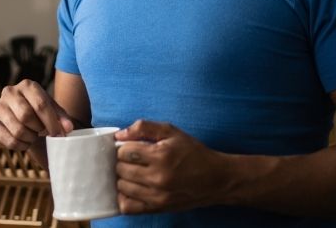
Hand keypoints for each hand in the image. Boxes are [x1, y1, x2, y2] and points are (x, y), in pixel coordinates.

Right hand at [0, 80, 74, 151]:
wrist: (23, 117)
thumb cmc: (41, 112)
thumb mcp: (54, 111)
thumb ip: (62, 118)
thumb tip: (68, 128)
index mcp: (27, 85)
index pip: (40, 104)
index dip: (51, 123)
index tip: (59, 134)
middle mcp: (9, 92)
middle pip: (26, 116)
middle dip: (38, 129)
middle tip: (42, 132)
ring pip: (17, 129)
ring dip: (30, 138)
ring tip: (33, 135)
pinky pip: (8, 140)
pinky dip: (21, 145)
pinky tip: (25, 141)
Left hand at [114, 120, 230, 213]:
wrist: (216, 179)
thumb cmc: (193, 153)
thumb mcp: (171, 132)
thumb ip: (143, 127)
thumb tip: (119, 135)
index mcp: (160, 156)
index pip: (124, 152)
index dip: (124, 148)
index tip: (131, 148)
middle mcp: (158, 178)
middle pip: (121, 169)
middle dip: (123, 162)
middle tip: (132, 160)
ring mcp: (157, 196)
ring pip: (122, 187)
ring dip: (124, 179)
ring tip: (134, 173)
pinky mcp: (158, 208)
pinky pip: (128, 207)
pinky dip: (125, 198)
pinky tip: (132, 189)